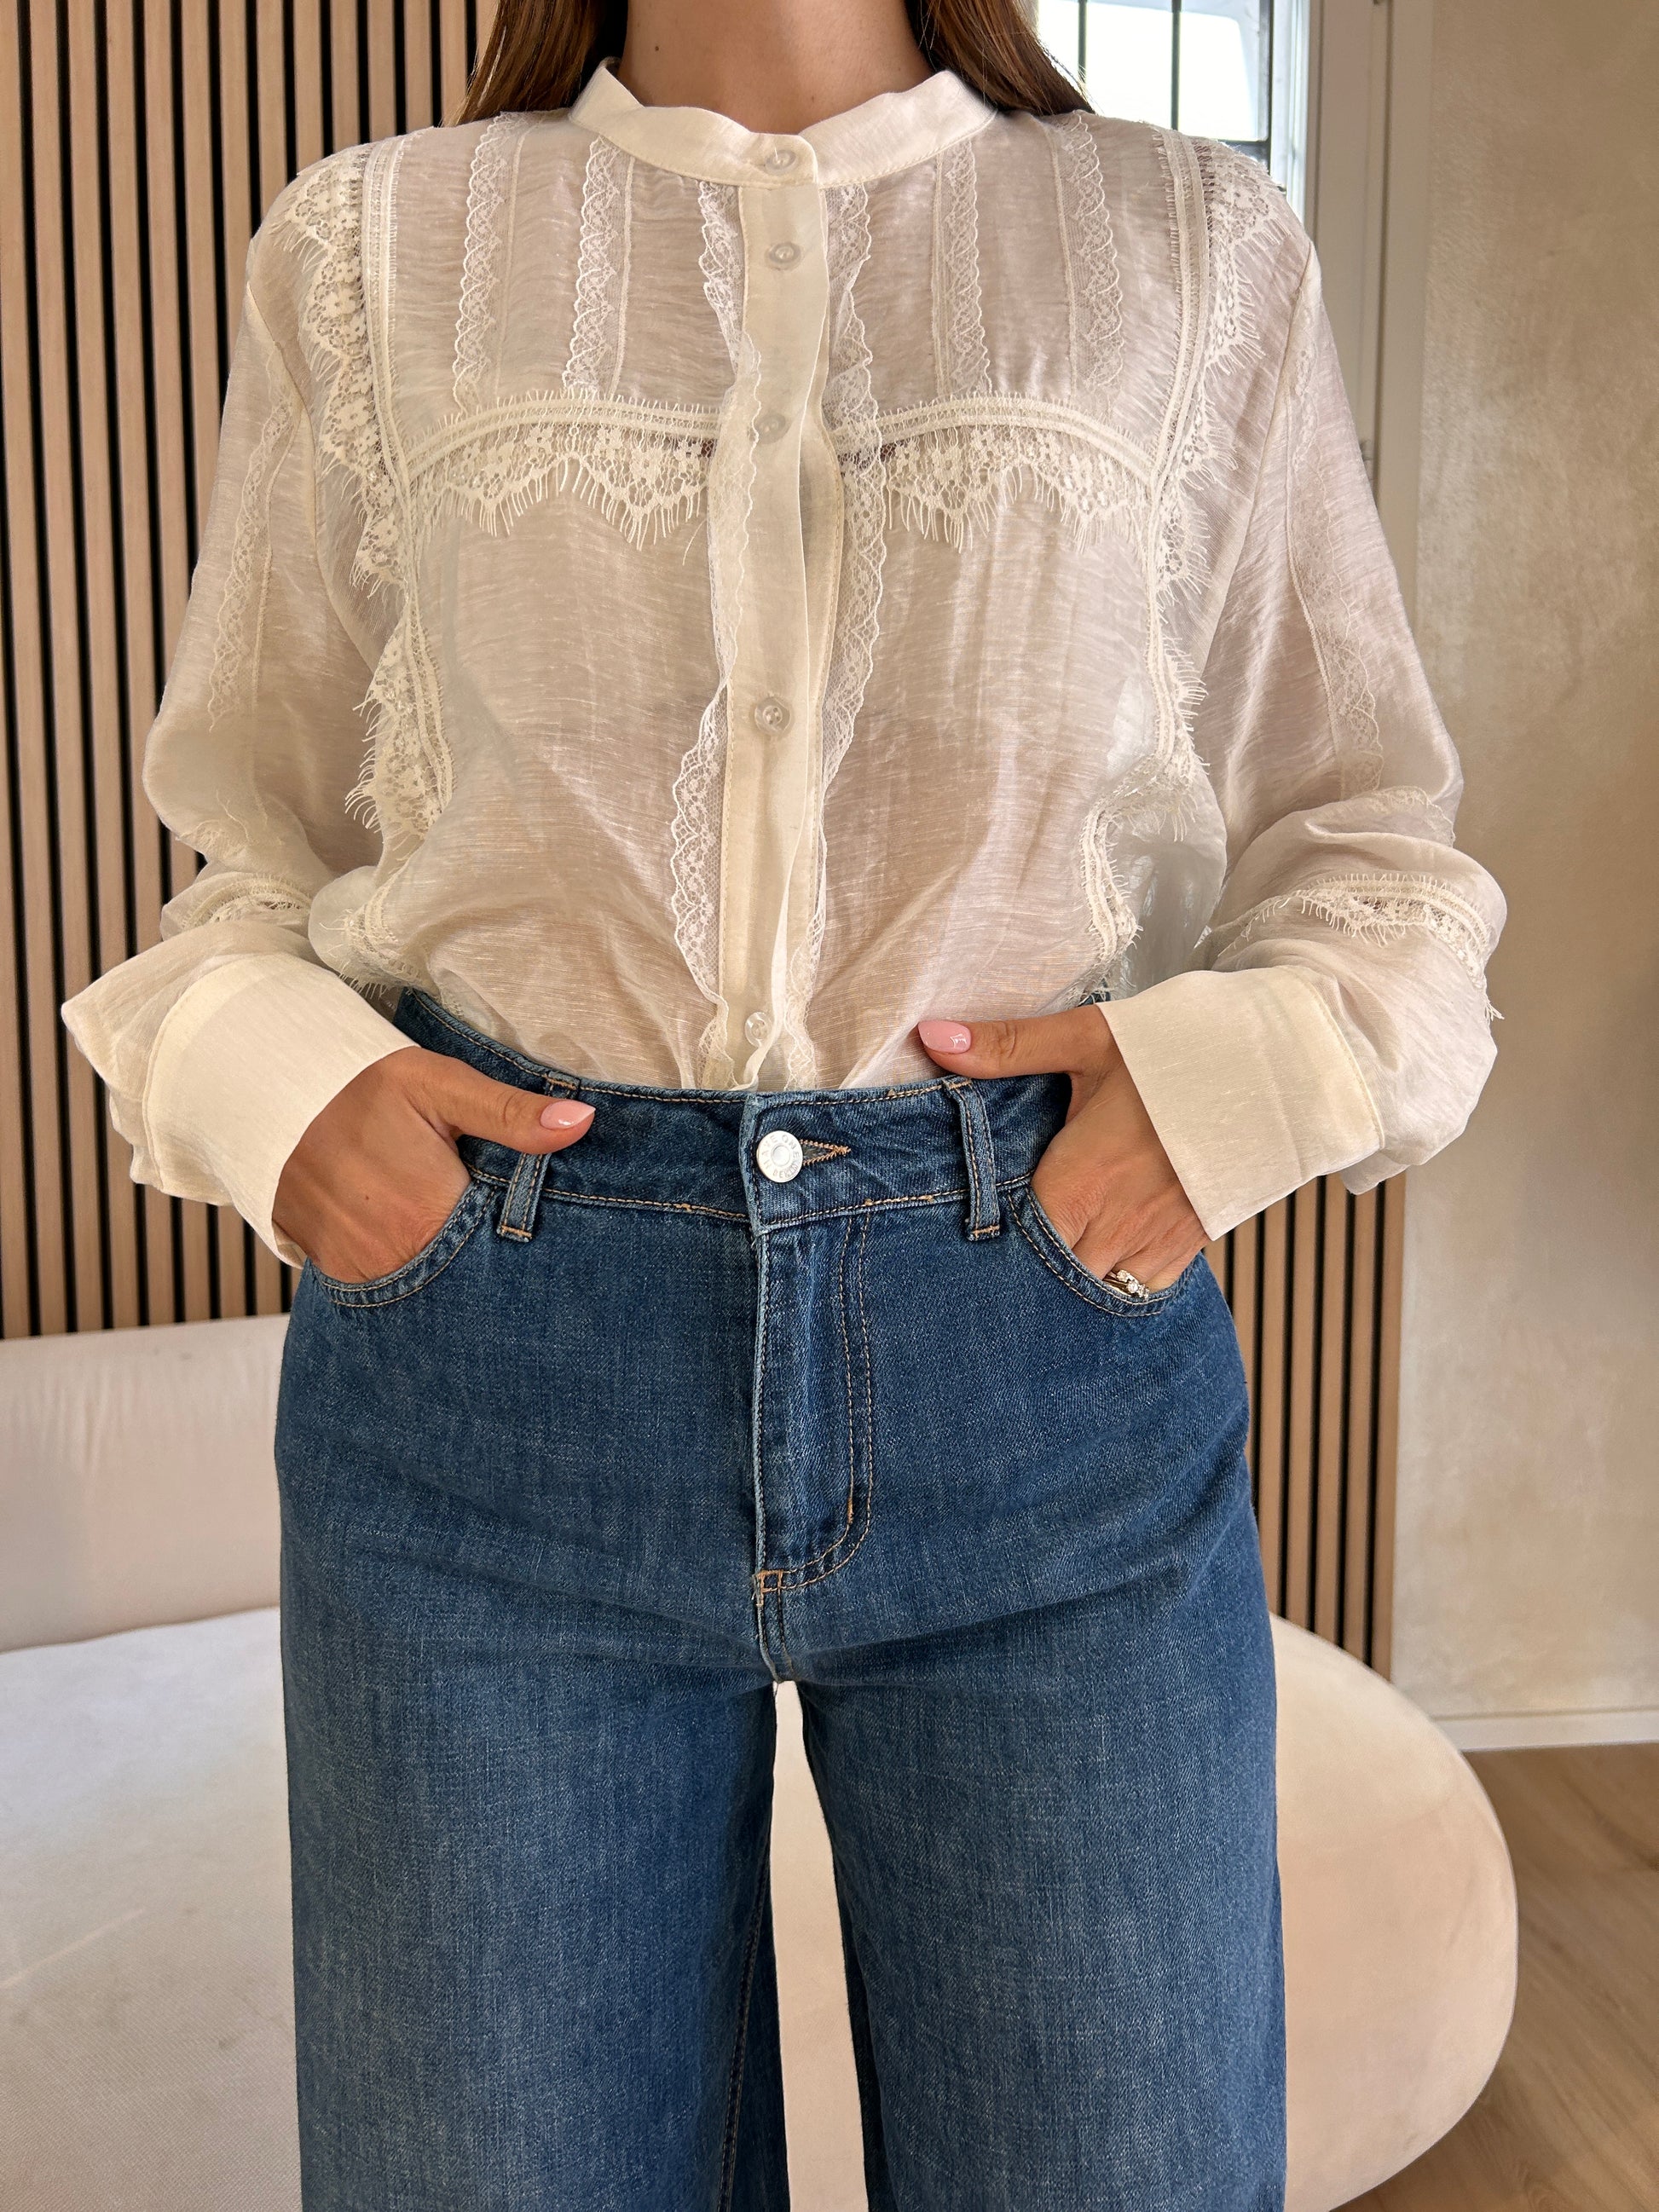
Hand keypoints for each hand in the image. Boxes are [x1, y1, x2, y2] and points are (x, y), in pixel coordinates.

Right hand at [273, 1046, 594, 1282]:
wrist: (265, 1094)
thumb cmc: (359, 1086)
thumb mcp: (438, 1086)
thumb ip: (510, 1113)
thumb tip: (581, 1123)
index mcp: (428, 1215)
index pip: (502, 1257)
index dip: (526, 1249)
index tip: (546, 1241)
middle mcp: (391, 1258)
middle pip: (465, 1282)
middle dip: (490, 1269)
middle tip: (507, 1244)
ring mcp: (357, 1273)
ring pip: (425, 1293)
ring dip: (450, 1277)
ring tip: (463, 1245)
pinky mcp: (331, 1273)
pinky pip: (384, 1291)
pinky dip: (409, 1278)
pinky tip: (424, 1252)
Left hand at [915, 1007, 1205, 1292]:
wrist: (1278, 1066)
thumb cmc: (1181, 1047)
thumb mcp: (1090, 1038)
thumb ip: (1009, 1046)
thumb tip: (933, 1038)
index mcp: (1082, 1181)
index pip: (1017, 1247)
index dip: (991, 1250)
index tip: (967, 1242)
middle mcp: (1118, 1224)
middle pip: (1051, 1280)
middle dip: (1024, 1272)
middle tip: (993, 1259)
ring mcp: (1157, 1241)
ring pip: (1094, 1291)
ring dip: (1068, 1282)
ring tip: (1043, 1263)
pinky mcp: (1190, 1245)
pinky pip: (1141, 1288)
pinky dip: (1114, 1281)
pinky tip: (1097, 1255)